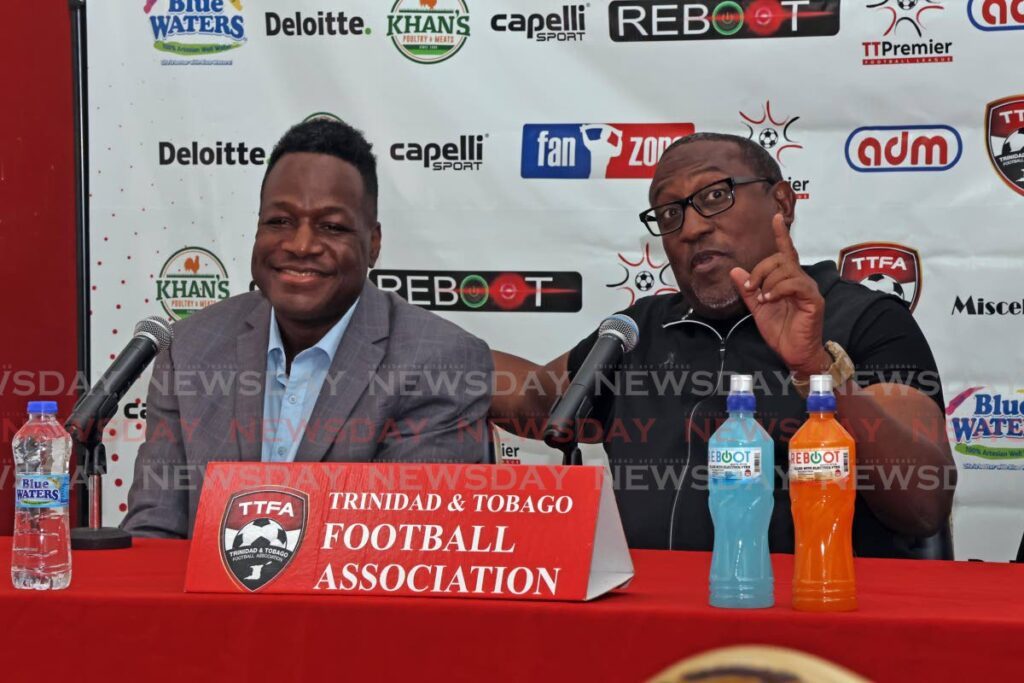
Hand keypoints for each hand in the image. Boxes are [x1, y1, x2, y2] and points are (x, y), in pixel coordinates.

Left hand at [729, 214, 830, 377]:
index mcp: (788, 280)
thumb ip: (748, 289)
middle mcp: (800, 280)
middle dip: (760, 269)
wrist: (794, 353)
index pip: (785, 253)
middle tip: (751, 287)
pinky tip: (769, 300)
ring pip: (786, 270)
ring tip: (762, 298)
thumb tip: (734, 271)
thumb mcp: (757, 308)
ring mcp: (808, 289)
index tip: (776, 217)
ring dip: (767, 282)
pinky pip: (794, 284)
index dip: (781, 234)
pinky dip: (778, 289)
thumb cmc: (781, 331)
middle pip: (780, 259)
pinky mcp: (813, 300)